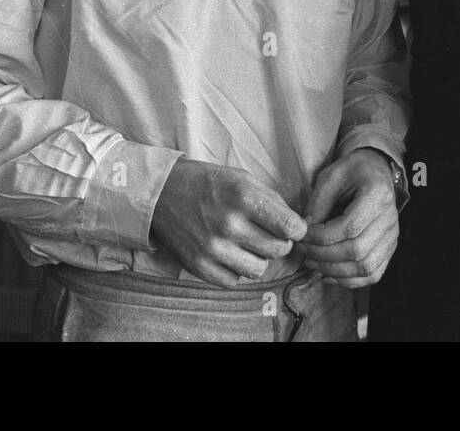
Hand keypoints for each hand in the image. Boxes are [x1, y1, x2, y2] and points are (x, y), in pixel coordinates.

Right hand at [150, 157, 307, 286]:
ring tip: (247, 244)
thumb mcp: (243, 178)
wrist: (161, 193)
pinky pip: (234, 281)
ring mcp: (213, 249)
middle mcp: (229, 225)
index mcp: (244, 198)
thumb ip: (272, 201)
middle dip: (280, 242)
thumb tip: (298, 225)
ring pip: (259, 270)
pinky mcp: (199, 267)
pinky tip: (229, 253)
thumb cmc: (208, 183)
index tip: (293, 227)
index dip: (297, 229)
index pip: (291, 227)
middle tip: (268, 234)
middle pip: (278, 250)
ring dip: (258, 258)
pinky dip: (236, 269)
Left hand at [299, 149, 399, 288]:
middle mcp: (390, 219)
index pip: (349, 227)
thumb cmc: (353, 171)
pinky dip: (350, 280)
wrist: (376, 171)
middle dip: (324, 256)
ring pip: (366, 267)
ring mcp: (393, 236)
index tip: (302, 235)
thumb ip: (317, 203)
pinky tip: (329, 274)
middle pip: (357, 251)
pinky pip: (373, 273)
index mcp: (377, 195)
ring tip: (313, 263)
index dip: (321, 237)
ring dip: (335, 271)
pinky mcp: (390, 248)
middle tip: (303, 251)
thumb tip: (304, 232)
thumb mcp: (331, 176)